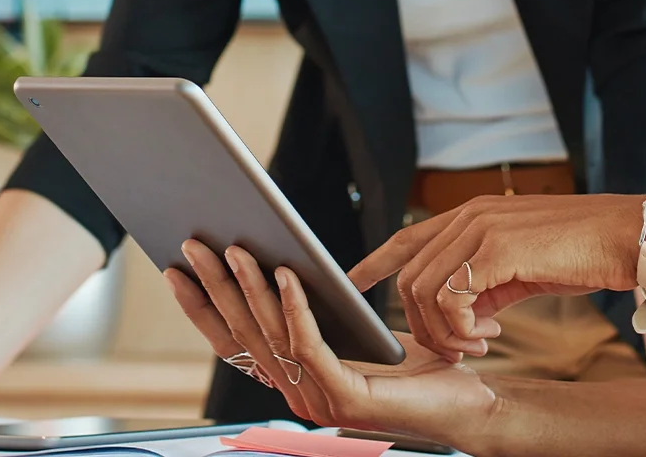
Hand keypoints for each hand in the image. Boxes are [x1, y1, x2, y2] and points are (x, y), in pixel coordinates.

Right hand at [166, 241, 495, 441]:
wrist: (468, 400)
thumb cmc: (419, 366)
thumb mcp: (360, 332)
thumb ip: (323, 314)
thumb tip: (285, 266)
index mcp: (296, 379)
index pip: (235, 341)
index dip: (202, 306)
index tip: (177, 269)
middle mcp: (297, 394)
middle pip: (243, 334)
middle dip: (214, 287)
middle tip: (193, 245)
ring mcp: (318, 400)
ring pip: (271, 336)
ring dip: (249, 288)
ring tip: (235, 248)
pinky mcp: (346, 397)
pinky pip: (310, 344)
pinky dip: (295, 306)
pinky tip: (287, 274)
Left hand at [348, 193, 642, 359]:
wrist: (625, 237)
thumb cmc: (582, 251)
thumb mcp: (523, 264)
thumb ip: (486, 279)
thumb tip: (464, 312)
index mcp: (475, 213)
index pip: (408, 236)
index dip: (375, 261)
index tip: (351, 282)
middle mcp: (470, 214)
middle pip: (410, 276)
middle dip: (423, 324)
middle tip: (461, 347)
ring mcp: (481, 228)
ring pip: (423, 291)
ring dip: (444, 332)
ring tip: (478, 344)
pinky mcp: (496, 249)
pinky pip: (451, 299)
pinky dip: (461, 328)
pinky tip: (490, 334)